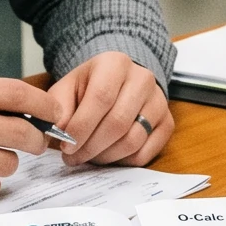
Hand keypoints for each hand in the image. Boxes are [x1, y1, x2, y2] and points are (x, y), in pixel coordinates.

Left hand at [45, 51, 171, 165]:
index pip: (101, 98)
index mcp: (115, 64)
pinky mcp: (167, 123)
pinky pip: (145, 153)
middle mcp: (143, 79)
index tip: (66, 146)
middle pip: (118, 122)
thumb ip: (59, 109)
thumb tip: (58, 135)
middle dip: (91, 147)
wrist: (119, 81)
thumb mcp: (67, 88)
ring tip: (88, 157)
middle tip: (73, 157)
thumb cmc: (90, 86)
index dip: (82, 126)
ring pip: (133, 140)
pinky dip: (122, 161)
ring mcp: (159, 102)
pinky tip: (107, 156)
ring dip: (105, 157)